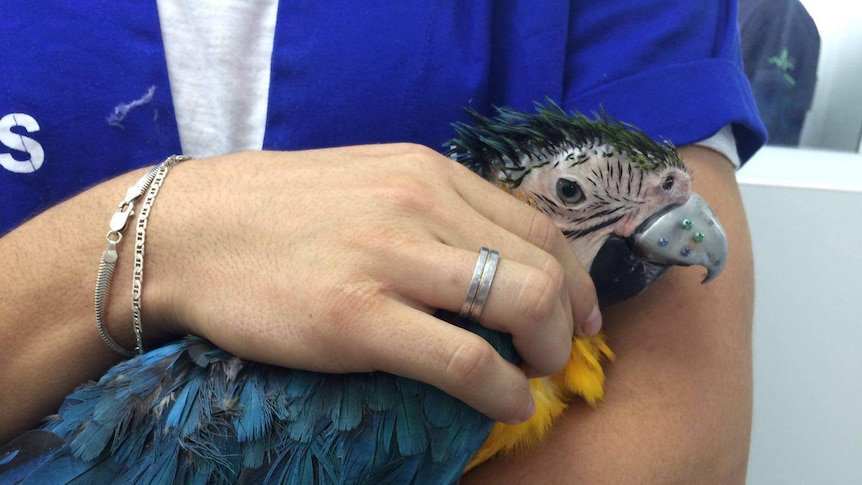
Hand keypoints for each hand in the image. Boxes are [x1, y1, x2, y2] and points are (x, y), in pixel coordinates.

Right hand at [140, 144, 600, 422]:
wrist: (187, 231)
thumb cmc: (275, 212)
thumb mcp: (367, 184)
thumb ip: (430, 210)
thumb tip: (488, 258)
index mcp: (427, 172)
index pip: (538, 224)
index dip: (575, 278)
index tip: (578, 313)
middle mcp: (421, 204)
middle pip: (544, 266)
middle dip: (568, 321)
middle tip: (554, 353)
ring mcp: (390, 259)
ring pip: (521, 305)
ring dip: (546, 352)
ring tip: (530, 376)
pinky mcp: (357, 317)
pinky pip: (466, 360)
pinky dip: (502, 390)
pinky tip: (502, 404)